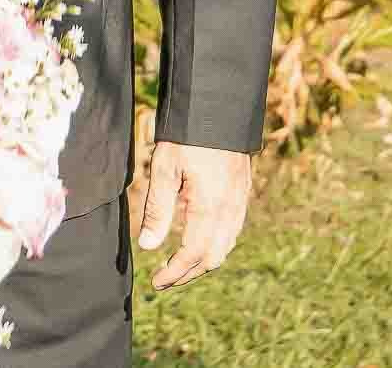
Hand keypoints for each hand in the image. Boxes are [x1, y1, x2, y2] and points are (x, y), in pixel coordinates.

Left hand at [136, 140, 253, 290]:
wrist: (219, 107)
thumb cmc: (187, 136)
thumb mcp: (165, 169)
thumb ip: (158, 209)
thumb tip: (149, 246)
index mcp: (210, 207)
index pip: (193, 255)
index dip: (174, 273)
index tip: (156, 282)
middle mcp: (230, 210)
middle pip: (213, 258)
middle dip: (188, 273)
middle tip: (164, 278)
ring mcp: (240, 201)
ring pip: (225, 246)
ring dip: (203, 261)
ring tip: (178, 263)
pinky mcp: (243, 192)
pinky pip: (233, 230)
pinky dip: (216, 244)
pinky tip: (199, 239)